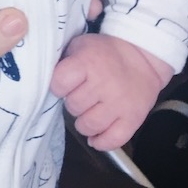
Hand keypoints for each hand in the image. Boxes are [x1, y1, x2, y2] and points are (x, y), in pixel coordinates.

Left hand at [50, 32, 172, 149]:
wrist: (142, 57)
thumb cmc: (104, 52)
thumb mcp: (81, 46)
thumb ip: (64, 61)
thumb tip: (45, 79)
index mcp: (88, 63)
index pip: (59, 83)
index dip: (58, 86)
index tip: (63, 84)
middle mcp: (103, 84)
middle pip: (74, 106)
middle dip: (73, 103)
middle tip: (80, 97)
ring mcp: (119, 104)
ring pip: (89, 126)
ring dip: (84, 124)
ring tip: (88, 114)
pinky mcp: (133, 120)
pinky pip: (113, 140)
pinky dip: (101, 142)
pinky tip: (96, 136)